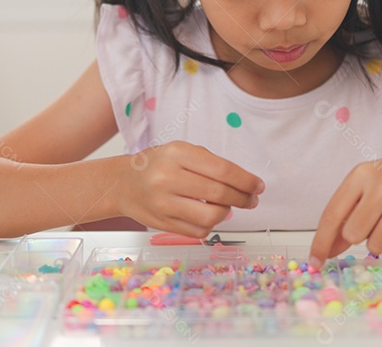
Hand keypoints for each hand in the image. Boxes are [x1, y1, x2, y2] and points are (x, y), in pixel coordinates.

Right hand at [118, 141, 263, 237]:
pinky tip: (209, 214)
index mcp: (177, 153)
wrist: (123, 183)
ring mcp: (163, 203)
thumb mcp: (181, 151)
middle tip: (251, 199)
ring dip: (227, 213)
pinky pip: (198, 230)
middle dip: (243, 198)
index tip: (258, 186)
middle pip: (219, 193)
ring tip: (228, 206)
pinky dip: (211, 224)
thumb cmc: (158, 165)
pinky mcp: (162, 223)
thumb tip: (244, 185)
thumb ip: (210, 164)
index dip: (246, 180)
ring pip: (211, 216)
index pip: (222, 170)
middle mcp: (168, 177)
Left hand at [309, 151, 381, 266]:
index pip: (332, 215)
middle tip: (373, 220)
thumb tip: (327, 249)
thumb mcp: (367, 185)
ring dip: (380, 240)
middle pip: (353, 234)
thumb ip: (346, 214)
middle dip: (360, 235)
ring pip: (376, 246)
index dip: (321, 241)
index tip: (315, 260)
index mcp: (361, 174)